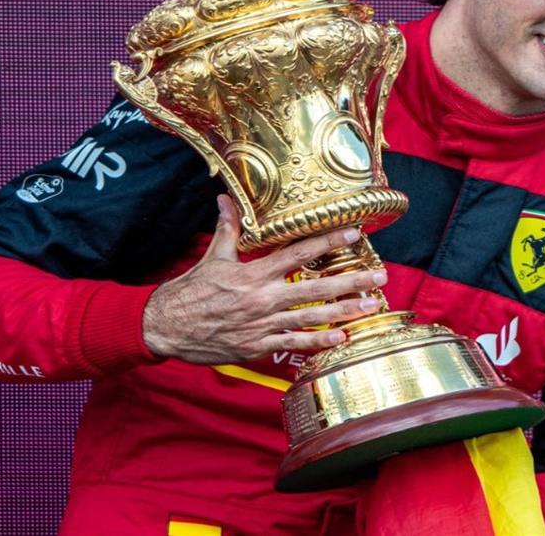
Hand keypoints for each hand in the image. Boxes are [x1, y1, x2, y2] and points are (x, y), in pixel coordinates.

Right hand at [142, 195, 385, 363]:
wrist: (165, 327)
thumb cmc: (190, 292)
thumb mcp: (212, 258)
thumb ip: (227, 230)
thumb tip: (227, 199)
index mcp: (253, 273)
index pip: (298, 253)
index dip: (327, 243)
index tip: (354, 235)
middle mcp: (263, 297)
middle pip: (315, 287)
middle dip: (351, 281)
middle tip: (380, 276)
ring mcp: (262, 323)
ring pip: (311, 316)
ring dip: (344, 312)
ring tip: (371, 306)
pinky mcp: (257, 346)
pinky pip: (292, 345)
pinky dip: (317, 342)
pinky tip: (340, 338)